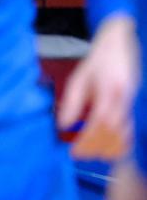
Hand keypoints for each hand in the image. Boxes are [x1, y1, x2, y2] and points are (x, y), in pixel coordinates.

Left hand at [59, 14, 137, 160]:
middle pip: (113, 132)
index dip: (87, 140)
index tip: (75, 151)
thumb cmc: (97, 61)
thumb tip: (64, 125)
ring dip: (110, 146)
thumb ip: (72, 103)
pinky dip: (122, 140)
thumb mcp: (78, 79)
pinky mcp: (135, 102)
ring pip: (125, 131)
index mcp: (108, 91)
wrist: (119, 44)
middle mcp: (123, 98)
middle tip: (82, 155)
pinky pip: (131, 126)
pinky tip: (111, 147)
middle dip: (97, 146)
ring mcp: (132, 101)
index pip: (98, 123)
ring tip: (94, 154)